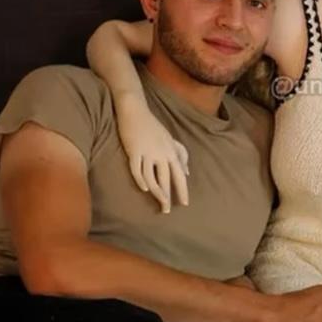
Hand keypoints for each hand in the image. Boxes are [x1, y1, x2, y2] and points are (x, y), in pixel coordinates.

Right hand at [114, 92, 189, 212]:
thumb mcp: (170, 139)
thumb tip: (187, 172)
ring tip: (158, 203)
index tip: (185, 203)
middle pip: (166, 179)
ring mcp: (147, 152)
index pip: (180, 174)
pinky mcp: (133, 151)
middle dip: (168, 196)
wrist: (135, 111)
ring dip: (156, 192)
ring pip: (152, 178)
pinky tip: (144, 190)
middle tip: (167, 211)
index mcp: (171, 150)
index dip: (183, 190)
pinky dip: (141, 181)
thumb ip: (180, 155)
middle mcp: (161, 153)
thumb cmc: (153, 126)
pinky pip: (137, 170)